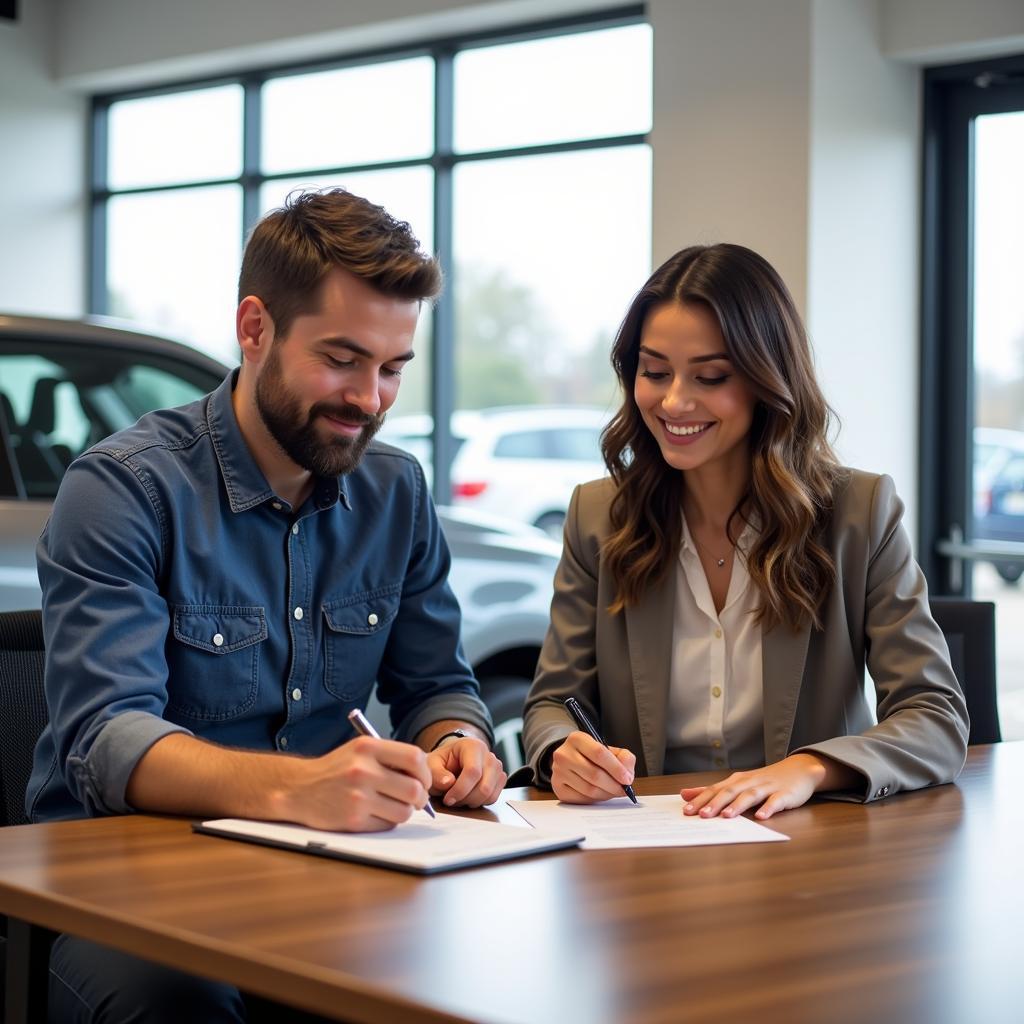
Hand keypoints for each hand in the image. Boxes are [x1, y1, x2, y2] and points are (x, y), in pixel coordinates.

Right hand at [290, 736, 433, 831]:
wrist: (298, 789)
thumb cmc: (335, 769)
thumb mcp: (359, 751)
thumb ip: (389, 757)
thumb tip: (424, 775)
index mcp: (367, 747)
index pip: (414, 758)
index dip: (425, 772)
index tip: (423, 780)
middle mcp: (363, 770)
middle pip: (414, 789)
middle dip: (421, 798)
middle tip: (416, 800)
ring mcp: (358, 797)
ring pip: (404, 811)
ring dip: (404, 812)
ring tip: (393, 806)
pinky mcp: (353, 820)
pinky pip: (387, 825)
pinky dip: (387, 822)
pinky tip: (375, 813)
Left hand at [427, 737, 505, 806]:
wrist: (455, 758)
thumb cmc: (445, 760)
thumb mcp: (433, 763)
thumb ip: (436, 773)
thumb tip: (448, 783)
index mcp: (473, 746)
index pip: (472, 771)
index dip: (460, 789)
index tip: (447, 799)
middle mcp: (489, 756)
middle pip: (484, 786)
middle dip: (465, 799)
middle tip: (451, 800)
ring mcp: (497, 767)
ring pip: (489, 794)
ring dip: (471, 802)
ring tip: (459, 797)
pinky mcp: (500, 778)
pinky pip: (493, 798)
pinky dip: (480, 802)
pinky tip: (468, 796)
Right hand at [550, 730, 635, 803]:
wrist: (571, 760)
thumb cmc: (592, 756)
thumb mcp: (609, 749)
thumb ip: (624, 757)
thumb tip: (627, 773)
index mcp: (577, 739)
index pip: (599, 753)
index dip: (616, 768)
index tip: (627, 779)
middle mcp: (564, 754)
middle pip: (594, 774)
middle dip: (614, 785)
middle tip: (624, 790)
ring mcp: (558, 772)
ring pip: (589, 789)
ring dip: (606, 794)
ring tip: (614, 791)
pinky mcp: (558, 788)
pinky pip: (582, 799)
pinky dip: (595, 799)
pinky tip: (600, 794)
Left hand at [680, 753, 835, 820]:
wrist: (799, 770)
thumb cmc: (765, 781)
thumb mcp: (738, 784)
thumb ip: (713, 791)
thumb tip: (685, 794)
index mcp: (737, 781)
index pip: (715, 789)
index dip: (700, 799)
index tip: (686, 810)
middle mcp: (749, 782)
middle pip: (730, 792)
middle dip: (714, 803)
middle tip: (701, 815)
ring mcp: (767, 787)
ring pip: (750, 796)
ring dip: (738, 806)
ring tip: (726, 816)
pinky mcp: (785, 794)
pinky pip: (776, 802)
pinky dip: (768, 808)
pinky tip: (761, 817)